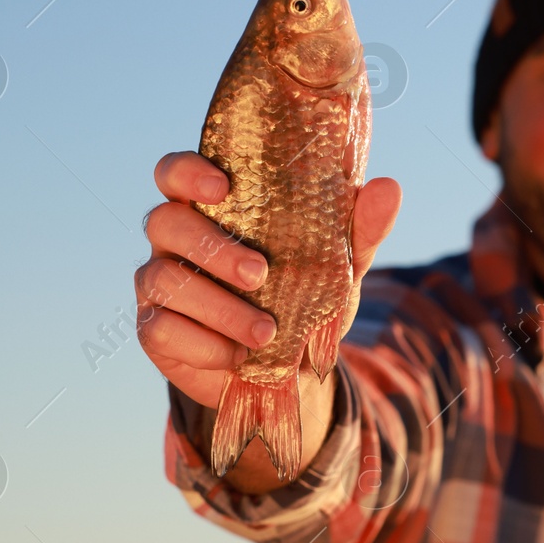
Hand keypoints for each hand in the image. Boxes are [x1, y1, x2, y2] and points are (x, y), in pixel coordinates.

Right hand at [134, 151, 401, 412]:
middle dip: (214, 248)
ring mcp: (157, 283)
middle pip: (164, 221)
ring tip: (266, 332)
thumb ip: (358, 230)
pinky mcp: (154, 329)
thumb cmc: (302, 299)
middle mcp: (174, 238)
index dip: (188, 172)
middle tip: (260, 274)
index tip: (224, 187)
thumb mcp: (338, 267)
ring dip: (219, 307)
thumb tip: (389, 189)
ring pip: (163, 279)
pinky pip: (161, 329)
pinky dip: (205, 345)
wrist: (289, 371)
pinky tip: (238, 356)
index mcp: (209, 208)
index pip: (175, 172)